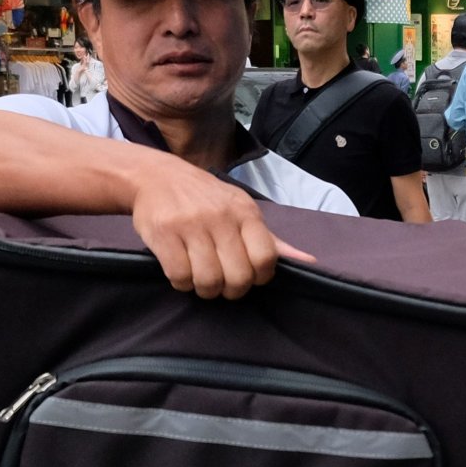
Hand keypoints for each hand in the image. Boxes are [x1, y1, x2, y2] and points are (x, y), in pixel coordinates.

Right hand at [129, 159, 315, 298]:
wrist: (155, 176)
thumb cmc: (205, 199)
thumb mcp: (242, 210)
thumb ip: (272, 240)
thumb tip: (310, 261)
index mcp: (245, 212)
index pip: (266, 258)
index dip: (259, 277)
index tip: (247, 275)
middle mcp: (220, 217)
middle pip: (239, 276)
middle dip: (231, 290)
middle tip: (222, 284)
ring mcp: (191, 225)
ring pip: (209, 280)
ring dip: (205, 290)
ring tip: (200, 280)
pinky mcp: (164, 234)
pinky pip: (180, 276)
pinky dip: (182, 284)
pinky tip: (182, 273)